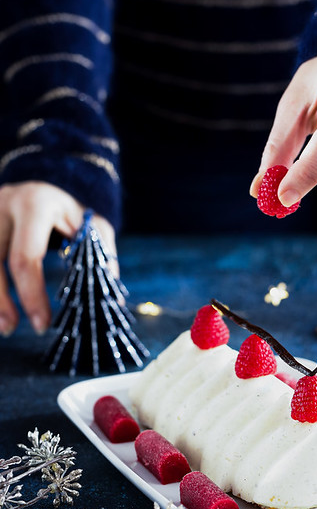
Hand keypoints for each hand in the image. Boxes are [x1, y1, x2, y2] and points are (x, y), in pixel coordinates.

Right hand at [0, 181, 116, 335]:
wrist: (50, 178)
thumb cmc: (75, 209)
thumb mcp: (94, 226)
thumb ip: (102, 258)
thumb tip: (113, 303)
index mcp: (35, 205)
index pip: (26, 258)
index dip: (31, 295)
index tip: (43, 323)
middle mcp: (4, 206)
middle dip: (0, 302)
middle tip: (11, 329)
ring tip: (3, 325)